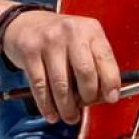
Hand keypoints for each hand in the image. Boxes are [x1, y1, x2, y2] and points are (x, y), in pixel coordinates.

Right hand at [1, 10, 119, 124]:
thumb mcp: (82, 40)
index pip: (105, 57)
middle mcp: (71, 31)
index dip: (110, 81)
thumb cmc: (61, 38)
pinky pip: (41, 87)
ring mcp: (49, 41)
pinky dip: (48, 107)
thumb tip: (106, 96)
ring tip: (70, 116)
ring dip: (67, 108)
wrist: (26, 23)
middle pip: (85, 72)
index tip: (111, 98)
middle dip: (88, 97)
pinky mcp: (30, 52)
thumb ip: (95, 62)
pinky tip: (52, 113)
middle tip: (85, 105)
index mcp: (89, 28)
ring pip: (62, 85)